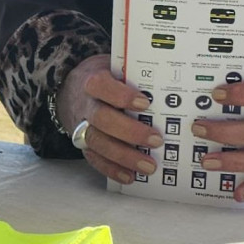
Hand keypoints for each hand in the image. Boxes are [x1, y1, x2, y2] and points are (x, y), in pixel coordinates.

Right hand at [57, 53, 162, 184]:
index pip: (100, 85)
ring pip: (96, 141)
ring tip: (149, 166)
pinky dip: (111, 169)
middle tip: (156, 140)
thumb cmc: (107, 79)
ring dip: (123, 156)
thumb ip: (136, 75)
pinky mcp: (83, 143)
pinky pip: (93, 158)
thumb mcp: (116, 67)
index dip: (120, 95)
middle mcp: (85, 104)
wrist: (71, 90)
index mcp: (92, 80)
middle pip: (100, 118)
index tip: (145, 103)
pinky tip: (130, 176)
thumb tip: (171, 86)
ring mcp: (82, 125)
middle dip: (129, 131)